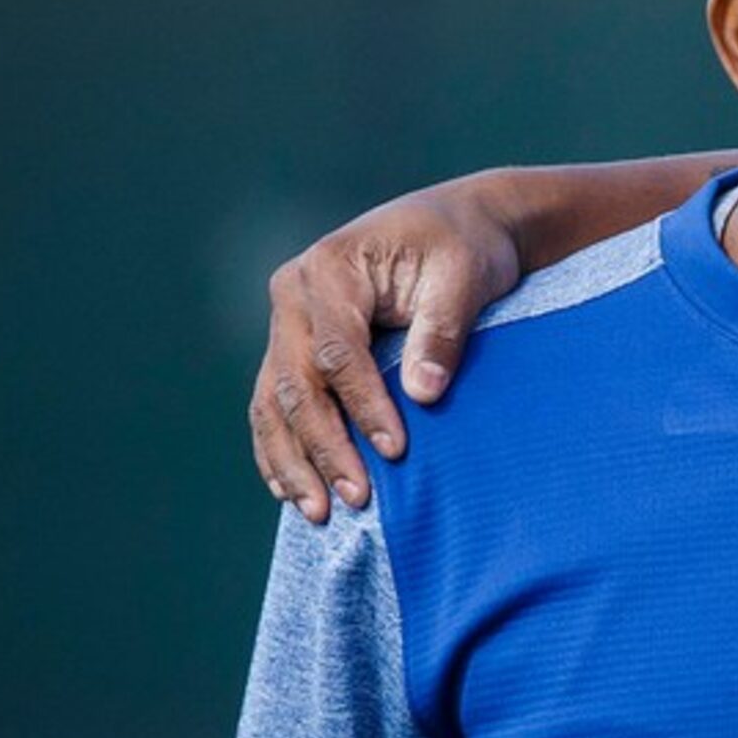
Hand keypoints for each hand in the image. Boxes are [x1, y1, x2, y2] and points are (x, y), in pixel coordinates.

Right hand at [251, 177, 522, 521]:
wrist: (456, 224)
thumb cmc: (464, 247)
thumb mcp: (465, 276)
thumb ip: (440, 332)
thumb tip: (424, 395)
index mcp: (328, 270)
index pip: (338, 353)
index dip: (365, 407)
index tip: (398, 452)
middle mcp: (293, 295)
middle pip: (296, 385)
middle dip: (324, 448)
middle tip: (357, 500)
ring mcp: (287, 322)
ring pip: (272, 402)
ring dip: (293, 461)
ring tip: (319, 513)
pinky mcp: (294, 346)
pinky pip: (273, 404)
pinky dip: (280, 449)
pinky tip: (293, 492)